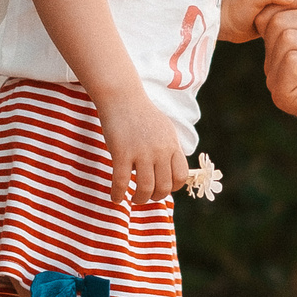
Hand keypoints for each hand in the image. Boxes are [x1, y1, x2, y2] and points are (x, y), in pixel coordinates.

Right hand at [95, 89, 188, 205]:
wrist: (122, 97)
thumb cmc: (142, 114)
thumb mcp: (165, 130)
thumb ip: (170, 149)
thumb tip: (173, 171)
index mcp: (172, 145)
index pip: (181, 176)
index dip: (173, 187)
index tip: (163, 188)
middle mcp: (160, 151)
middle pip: (164, 186)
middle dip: (155, 197)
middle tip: (146, 196)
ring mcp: (142, 152)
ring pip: (145, 188)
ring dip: (140, 199)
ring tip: (133, 198)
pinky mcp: (122, 153)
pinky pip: (121, 182)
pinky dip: (118, 194)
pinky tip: (115, 197)